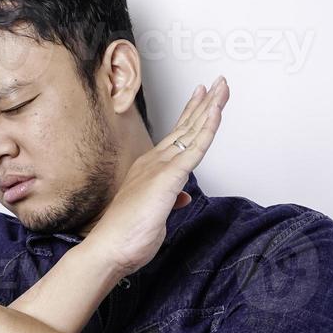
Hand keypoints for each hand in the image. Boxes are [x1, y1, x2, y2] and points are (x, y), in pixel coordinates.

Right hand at [85, 75, 229, 276]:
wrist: (110, 248)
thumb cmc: (127, 235)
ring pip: (191, 131)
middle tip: (219, 84)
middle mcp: (155, 162)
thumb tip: (181, 196)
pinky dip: (207, 129)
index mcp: (151, 169)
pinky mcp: (168, 177)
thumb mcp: (157, 214)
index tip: (204, 100)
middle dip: (205, 103)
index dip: (193, 116)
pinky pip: (194, 148)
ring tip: (222, 88)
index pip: (178, 137)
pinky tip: (215, 112)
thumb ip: (170, 200)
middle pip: (186, 126)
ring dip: (210, 107)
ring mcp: (161, 167)